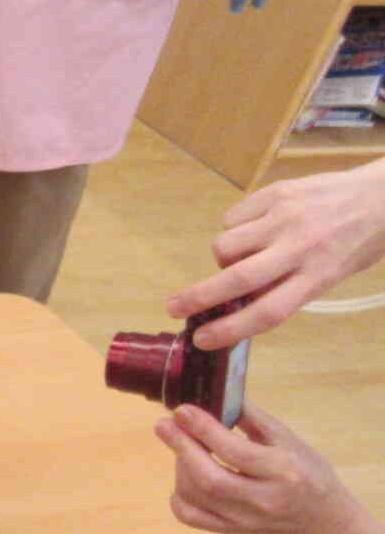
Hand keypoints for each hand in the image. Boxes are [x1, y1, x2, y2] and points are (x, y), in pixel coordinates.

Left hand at [154, 402, 361, 533]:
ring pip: (195, 495)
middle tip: (163, 424)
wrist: (319, 521)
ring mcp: (244, 520)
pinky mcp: (230, 531)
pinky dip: (178, 495)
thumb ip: (254, 418)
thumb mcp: (290, 440)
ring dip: (180, 466)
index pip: (236, 452)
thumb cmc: (305, 472)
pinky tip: (184, 476)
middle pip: (209, 478)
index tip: (182, 410)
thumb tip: (217, 394)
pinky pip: (190, 516)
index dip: (203, 429)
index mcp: (284, 471)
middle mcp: (263, 500)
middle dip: (181, 447)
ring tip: (183, 446)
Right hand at [166, 158, 384, 346]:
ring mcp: (285, 217)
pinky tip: (256, 227)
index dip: (231, 330)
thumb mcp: (332, 274)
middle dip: (198, 297)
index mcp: (318, 275)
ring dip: (223, 258)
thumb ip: (290, 287)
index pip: (268, 312)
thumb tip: (243, 302)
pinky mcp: (276, 193)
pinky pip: (233, 217)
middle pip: (237, 280)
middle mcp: (300, 247)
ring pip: (225, 245)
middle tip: (173, 307)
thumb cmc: (359, 242)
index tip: (203, 340)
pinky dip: (236, 229)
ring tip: (242, 255)